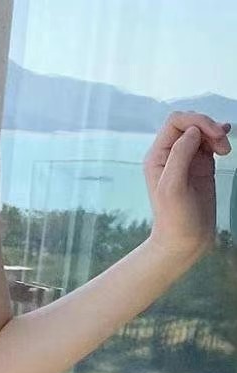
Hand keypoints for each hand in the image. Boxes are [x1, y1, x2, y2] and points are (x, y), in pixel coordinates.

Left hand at [143, 111, 230, 262]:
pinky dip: (219, 137)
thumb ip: (179, 156)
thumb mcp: (172, 187)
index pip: (176, 121)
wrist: (183, 240)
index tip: (214, 135)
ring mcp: (185, 160)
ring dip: (216, 134)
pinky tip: (226, 142)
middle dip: (209, 126)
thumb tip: (192, 131)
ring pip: (201, 130)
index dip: (197, 120)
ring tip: (225, 151)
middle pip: (189, 122)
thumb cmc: (175, 218)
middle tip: (222, 147)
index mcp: (157, 157)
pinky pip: (209, 142)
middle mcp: (168, 156)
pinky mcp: (200, 166)